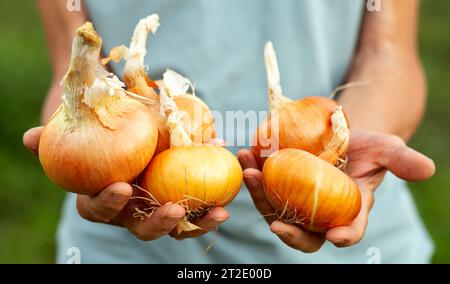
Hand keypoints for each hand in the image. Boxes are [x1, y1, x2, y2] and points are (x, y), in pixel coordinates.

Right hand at [23, 127, 227, 240]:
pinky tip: (231, 195)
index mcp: (105, 197)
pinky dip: (214, 204)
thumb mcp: (84, 130)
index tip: (122, 188)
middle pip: (143, 227)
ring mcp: (160, 207)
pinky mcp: (184, 198)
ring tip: (217, 212)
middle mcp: (133, 209)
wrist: (130, 125)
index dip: (108, 202)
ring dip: (199, 222)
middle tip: (175, 211)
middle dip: (159, 224)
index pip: (100, 208)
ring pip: (179, 225)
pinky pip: (200, 207)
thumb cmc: (104, 130)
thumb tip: (29, 138)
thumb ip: (58, 137)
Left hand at [238, 129, 434, 251]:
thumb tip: (427, 170)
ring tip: (250, 169)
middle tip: (275, 226)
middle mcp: (318, 211)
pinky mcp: (276, 183)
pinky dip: (253, 171)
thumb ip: (401, 160)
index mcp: (348, 210)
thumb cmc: (364, 145)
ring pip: (274, 208)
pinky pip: (262, 184)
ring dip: (259, 194)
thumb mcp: (384, 148)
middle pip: (302, 233)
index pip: (349, 230)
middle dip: (288, 232)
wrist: (337, 133)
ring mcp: (294, 199)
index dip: (344, 236)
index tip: (336, 236)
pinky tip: (247, 153)